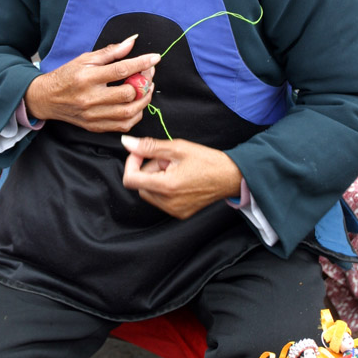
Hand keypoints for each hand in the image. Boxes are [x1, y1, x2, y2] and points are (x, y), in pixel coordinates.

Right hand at [24, 34, 159, 131]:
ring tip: (145, 90)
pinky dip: (135, 115)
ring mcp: (93, 115)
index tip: (155, 58)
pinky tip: (136, 105)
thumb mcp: (86, 59)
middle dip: (144, 83)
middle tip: (147, 75)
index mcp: (87, 78)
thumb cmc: (68, 75)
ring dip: (143, 101)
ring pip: (129, 113)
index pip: (121, 70)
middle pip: (127, 94)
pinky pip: (123, 125)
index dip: (142, 63)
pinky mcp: (95, 126)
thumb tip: (132, 41)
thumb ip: (111, 51)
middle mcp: (90, 98)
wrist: (47, 98)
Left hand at [121, 135, 241, 218]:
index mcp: (166, 186)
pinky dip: (164, 188)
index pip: (130, 179)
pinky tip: (179, 179)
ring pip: (149, 193)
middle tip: (167, 160)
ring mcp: (173, 210)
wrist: (231, 176)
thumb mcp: (177, 148)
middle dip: (148, 169)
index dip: (132, 163)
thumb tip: (127, 143)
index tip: (142, 153)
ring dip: (156, 178)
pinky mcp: (179, 213)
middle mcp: (168, 203)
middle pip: (140, 185)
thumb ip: (149, 146)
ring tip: (175, 169)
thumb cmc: (207, 160)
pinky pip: (160, 200)